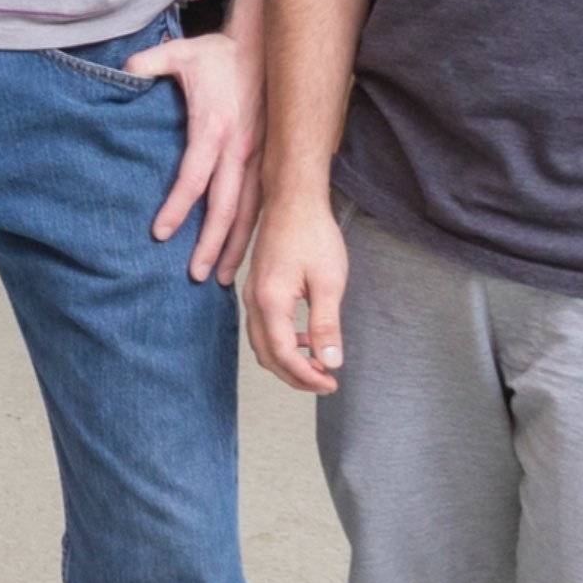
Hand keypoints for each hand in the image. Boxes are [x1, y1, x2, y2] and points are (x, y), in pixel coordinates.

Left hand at [122, 23, 261, 283]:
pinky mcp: (266, 158)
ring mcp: (257, 156)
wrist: (266, 47)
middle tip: (196, 276)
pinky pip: (260, 201)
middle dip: (211, 244)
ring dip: (236, 245)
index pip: (194, 176)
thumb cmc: (219, 54)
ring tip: (222, 278)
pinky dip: (252, 229)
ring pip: (249, 211)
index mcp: (215, 127)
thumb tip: (124, 72)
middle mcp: (239, 148)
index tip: (160, 233)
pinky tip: (241, 250)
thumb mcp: (180, 52)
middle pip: (226, 206)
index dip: (178, 207)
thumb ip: (148, 63)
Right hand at [243, 194, 350, 396]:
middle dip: (295, 376)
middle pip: (268, 355)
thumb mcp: (328, 282)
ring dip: (288, 360)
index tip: (330, 383)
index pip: (284, 354)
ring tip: (318, 363)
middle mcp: (253, 301)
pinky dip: (282, 342)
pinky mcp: (257, 287)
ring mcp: (251, 294)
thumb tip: (330, 361)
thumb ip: (326, 325)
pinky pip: (263, 327)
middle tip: (324, 382)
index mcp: (271, 302)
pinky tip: (306, 336)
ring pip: (263, 343)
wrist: (293, 200)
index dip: (307, 376)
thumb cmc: (311, 233)